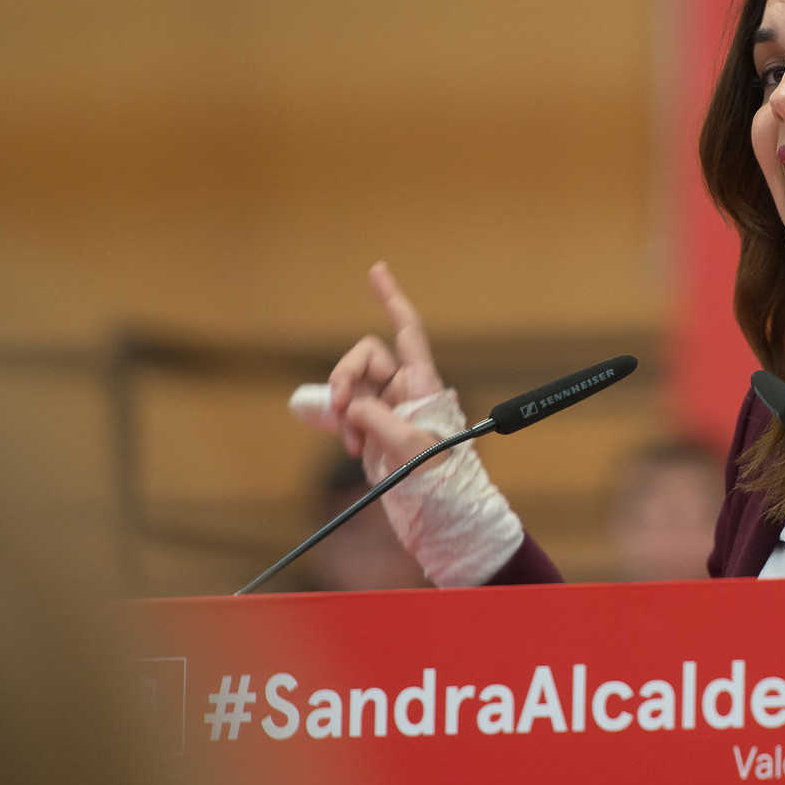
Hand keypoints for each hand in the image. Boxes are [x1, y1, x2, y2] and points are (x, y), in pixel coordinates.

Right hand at [328, 262, 443, 461]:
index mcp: (423, 382)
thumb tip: (350, 405)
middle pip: (365, 357)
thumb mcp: (410, 446)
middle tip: (341, 410)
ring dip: (343, 410)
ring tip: (353, 443)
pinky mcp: (376, 430)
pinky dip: (341, 425)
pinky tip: (347, 445)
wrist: (443, 515)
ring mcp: (389, 409)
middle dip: (345, 377)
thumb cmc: (441, 481)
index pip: (407, 330)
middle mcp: (406, 389)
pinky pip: (348, 413)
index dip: (392, 299)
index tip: (377, 269)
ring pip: (351, 387)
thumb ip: (377, 418)